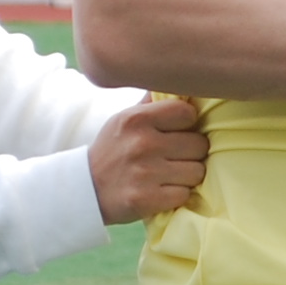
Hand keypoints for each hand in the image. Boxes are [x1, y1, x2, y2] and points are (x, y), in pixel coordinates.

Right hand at [87, 95, 208, 223]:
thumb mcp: (123, 119)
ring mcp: (145, 173)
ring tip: (170, 175)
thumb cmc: (112, 150)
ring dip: (188, 176)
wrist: (85, 190)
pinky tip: (163, 191)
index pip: (187, 113)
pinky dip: (177, 195)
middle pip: (199, 144)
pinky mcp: (147, 199)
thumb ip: (151, 103)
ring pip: (197, 171)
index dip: (187, 124)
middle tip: (175, 157)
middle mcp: (142, 143)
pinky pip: (185, 194)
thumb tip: (180, 85)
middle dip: (192, 152)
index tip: (178, 132)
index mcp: (136, 119)